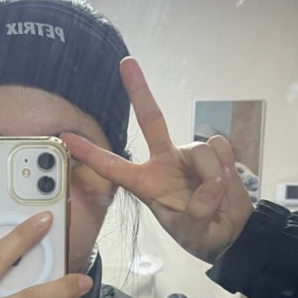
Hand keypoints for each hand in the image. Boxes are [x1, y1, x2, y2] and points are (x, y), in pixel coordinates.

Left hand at [62, 57, 253, 262]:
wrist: (230, 232)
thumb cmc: (200, 233)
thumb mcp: (192, 233)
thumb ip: (197, 213)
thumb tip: (210, 186)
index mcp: (147, 184)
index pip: (113, 166)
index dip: (91, 153)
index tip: (67, 138)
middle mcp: (165, 161)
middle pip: (151, 120)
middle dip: (140, 91)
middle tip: (127, 63)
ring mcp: (189, 154)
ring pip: (200, 150)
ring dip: (212, 176)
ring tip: (216, 199)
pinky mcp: (214, 152)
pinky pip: (221, 149)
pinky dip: (227, 170)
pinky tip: (227, 186)